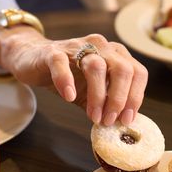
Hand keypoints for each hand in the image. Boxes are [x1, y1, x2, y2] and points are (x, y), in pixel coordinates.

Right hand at [0, 25, 147, 125]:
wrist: (34, 60)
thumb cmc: (70, 76)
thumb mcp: (93, 93)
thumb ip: (108, 105)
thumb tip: (122, 124)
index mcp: (116, 55)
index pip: (137, 73)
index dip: (135, 97)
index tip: (126, 120)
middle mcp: (101, 46)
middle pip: (122, 69)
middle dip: (119, 99)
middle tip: (109, 120)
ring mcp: (77, 46)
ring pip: (96, 66)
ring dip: (98, 96)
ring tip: (94, 116)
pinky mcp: (53, 52)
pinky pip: (61, 63)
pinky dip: (66, 81)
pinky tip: (69, 97)